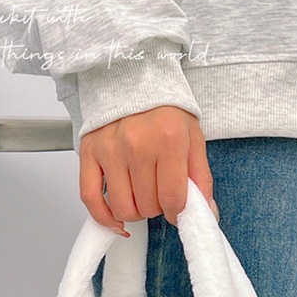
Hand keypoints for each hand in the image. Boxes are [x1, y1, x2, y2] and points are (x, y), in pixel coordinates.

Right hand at [79, 105, 217, 235]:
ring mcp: (110, 150)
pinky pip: (91, 198)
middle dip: (157, 207)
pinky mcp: (89, 152)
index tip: (176, 209)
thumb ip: (201, 178)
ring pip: (122, 207)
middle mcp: (137, 144)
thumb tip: (207, 213)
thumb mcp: (193, 139)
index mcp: (168, 140)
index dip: (177, 212)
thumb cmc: (165, 109)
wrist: (134, 78)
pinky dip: (104, 217)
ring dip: (135, 211)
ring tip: (140, 196)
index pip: (173, 199)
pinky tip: (116, 218)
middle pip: (148, 206)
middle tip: (158, 192)